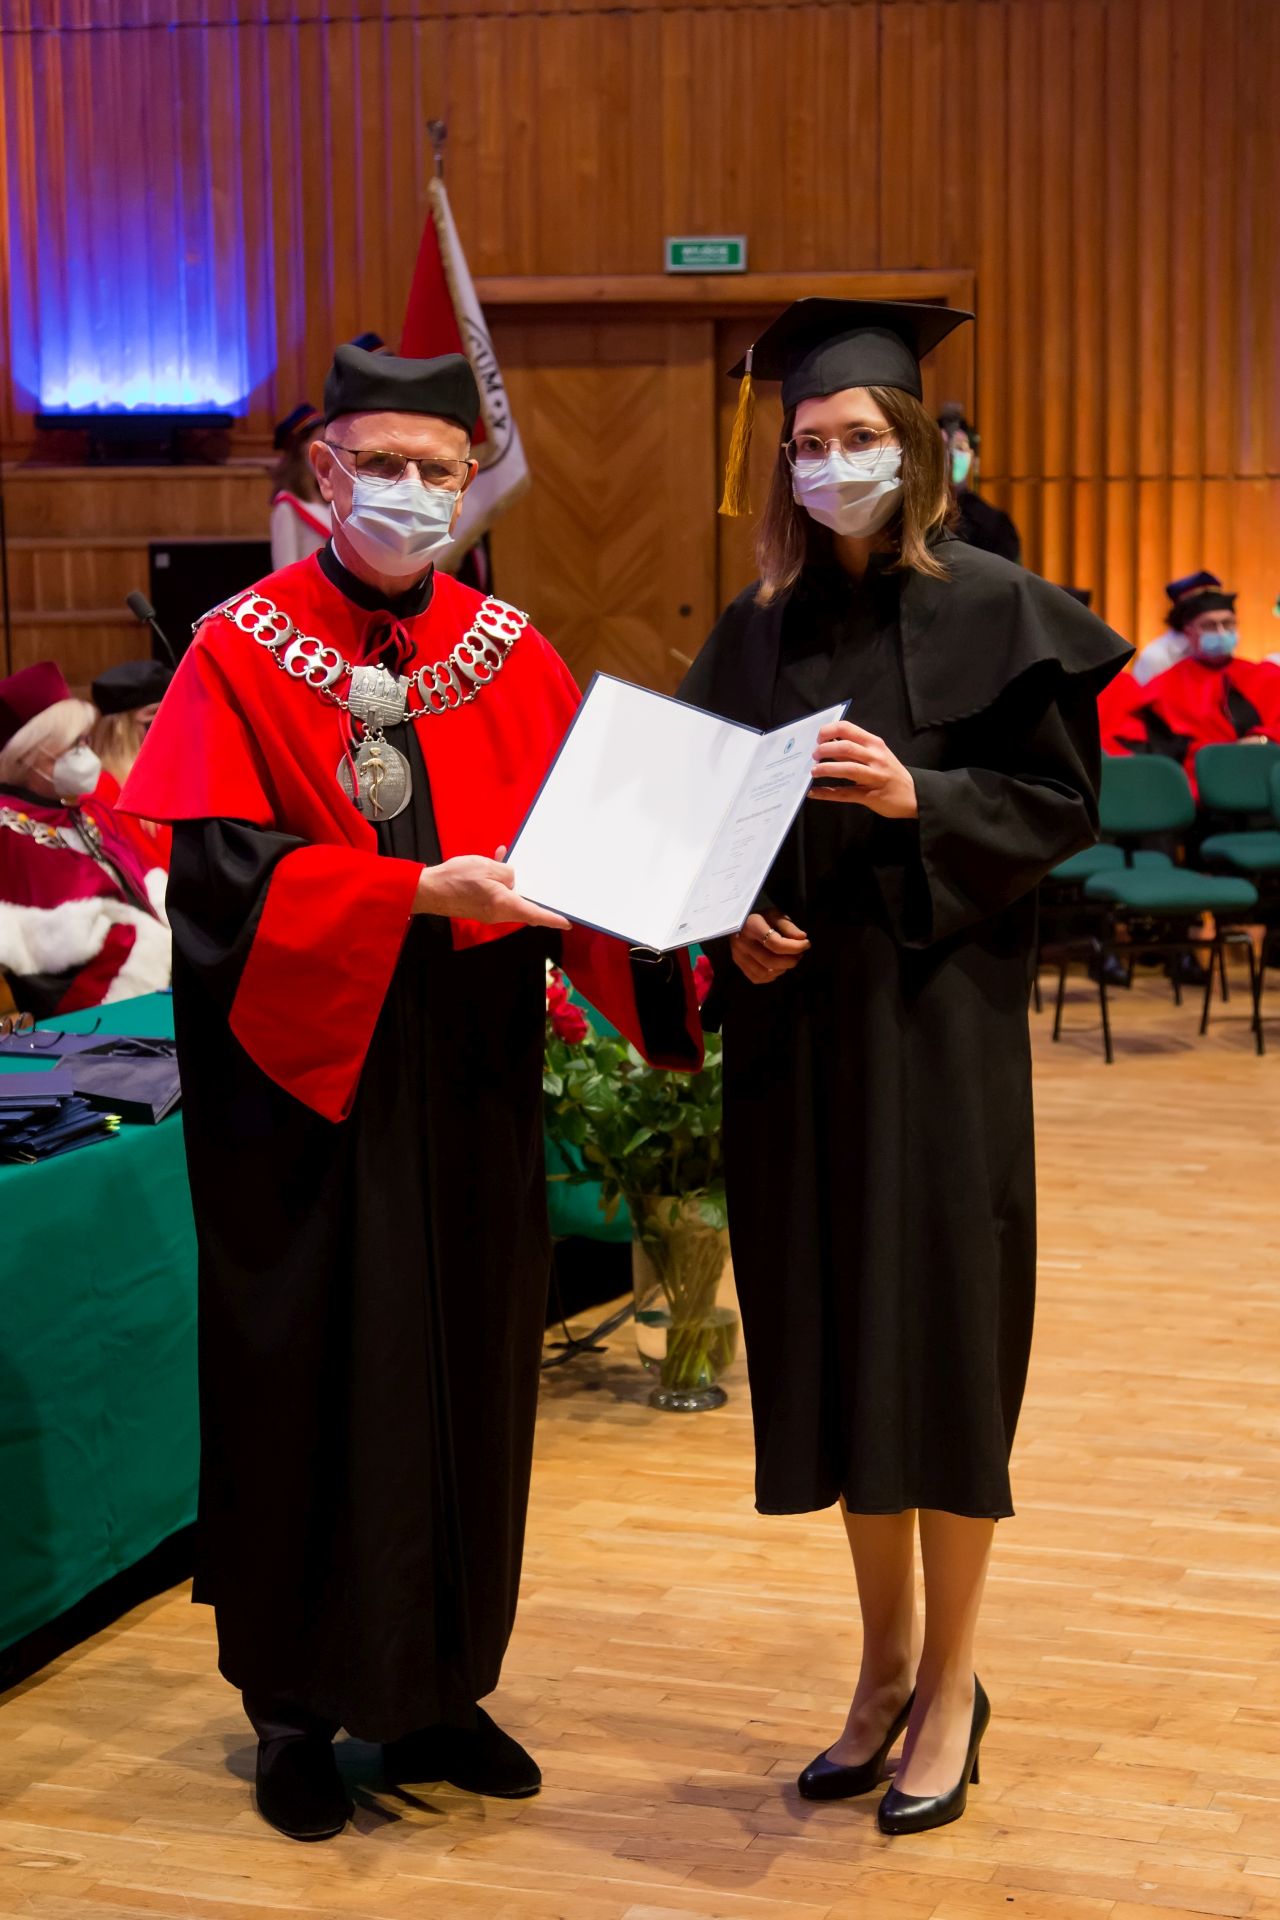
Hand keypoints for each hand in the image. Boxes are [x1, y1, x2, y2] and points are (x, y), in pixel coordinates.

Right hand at [414, 849, 569, 929]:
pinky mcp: (480, 908)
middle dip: (536, 900)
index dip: (552, 919)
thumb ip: (507, 872)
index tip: (567, 922)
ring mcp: (489, 912)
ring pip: (511, 899)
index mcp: (504, 903)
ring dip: (515, 885)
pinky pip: (497, 896)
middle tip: (550, 890)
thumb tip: (513, 878)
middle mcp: (499, 913)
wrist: (429, 890)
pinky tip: (497, 861)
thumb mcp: (487, 867)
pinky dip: (500, 883)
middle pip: (525, 908)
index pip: (535, 914)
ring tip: (514, 863)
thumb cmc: (456, 878)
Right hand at [730, 908, 809, 985]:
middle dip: (790, 961)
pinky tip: (778, 967)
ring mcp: (738, 955)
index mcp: (751, 926)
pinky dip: (771, 976)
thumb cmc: (761, 916)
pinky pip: (757, 978)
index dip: (794, 947)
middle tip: (799, 955)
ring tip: (789, 960)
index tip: (806, 944)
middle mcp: (742, 942)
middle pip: (770, 961)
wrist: (740, 919)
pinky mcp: (738, 963)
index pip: (775, 943)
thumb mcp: (776, 914)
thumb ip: (789, 926)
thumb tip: (802, 938)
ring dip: (782, 969)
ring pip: (764, 972)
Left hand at [810, 721, 917, 817]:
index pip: (848, 728)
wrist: (913, 795)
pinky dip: (826, 793)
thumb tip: (827, 744)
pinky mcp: (870, 796)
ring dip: (826, 769)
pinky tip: (813, 792)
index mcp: (874, 743)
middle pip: (845, 747)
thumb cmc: (890, 772)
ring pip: (847, 769)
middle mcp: (875, 757)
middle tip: (814, 755)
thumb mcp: (876, 755)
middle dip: (824, 750)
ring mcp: (874, 777)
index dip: (828, 731)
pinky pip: (845, 793)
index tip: (818, 738)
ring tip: (813, 771)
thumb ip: (854, 749)